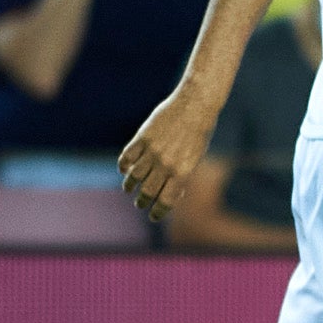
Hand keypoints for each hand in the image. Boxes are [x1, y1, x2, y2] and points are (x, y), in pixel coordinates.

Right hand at [118, 86, 220, 220]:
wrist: (195, 106)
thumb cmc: (199, 134)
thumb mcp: (195, 158)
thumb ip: (181, 175)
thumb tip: (172, 194)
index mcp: (183, 172)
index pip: (166, 200)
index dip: (158, 211)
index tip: (154, 216)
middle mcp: (166, 164)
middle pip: (147, 191)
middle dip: (142, 201)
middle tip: (140, 204)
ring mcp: (152, 151)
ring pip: (134, 176)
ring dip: (130, 186)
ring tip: (129, 189)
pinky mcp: (142, 138)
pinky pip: (127, 157)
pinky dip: (123, 166)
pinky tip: (125, 170)